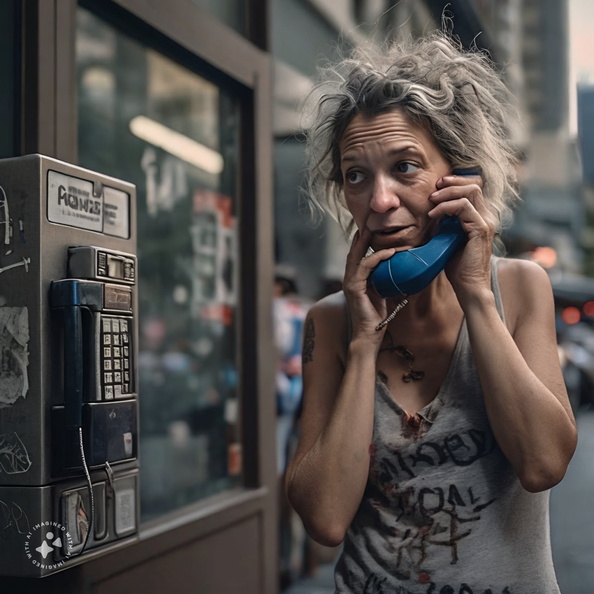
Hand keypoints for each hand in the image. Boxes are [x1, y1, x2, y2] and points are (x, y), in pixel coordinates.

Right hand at [342, 227, 395, 344]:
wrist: (370, 334)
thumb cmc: (378, 317)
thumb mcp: (384, 293)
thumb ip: (387, 280)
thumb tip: (403, 269)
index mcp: (356, 278)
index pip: (359, 255)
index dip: (364, 240)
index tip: (372, 227)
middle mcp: (350, 278)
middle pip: (354, 251)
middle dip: (361, 235)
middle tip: (369, 220)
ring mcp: (349, 282)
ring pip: (357, 256)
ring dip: (367, 242)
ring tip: (376, 229)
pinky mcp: (354, 288)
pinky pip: (365, 267)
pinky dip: (377, 258)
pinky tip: (389, 252)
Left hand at [428, 172, 496, 299]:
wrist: (468, 286)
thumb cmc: (457, 266)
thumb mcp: (448, 238)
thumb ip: (445, 223)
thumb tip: (431, 209)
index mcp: (481, 217)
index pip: (473, 188)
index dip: (455, 182)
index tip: (437, 186)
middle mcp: (487, 216)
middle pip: (473, 185)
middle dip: (450, 183)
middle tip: (433, 191)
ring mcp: (486, 222)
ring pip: (470, 192)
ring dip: (447, 193)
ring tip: (431, 202)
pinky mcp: (481, 229)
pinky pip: (464, 207)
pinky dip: (446, 207)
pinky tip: (434, 215)